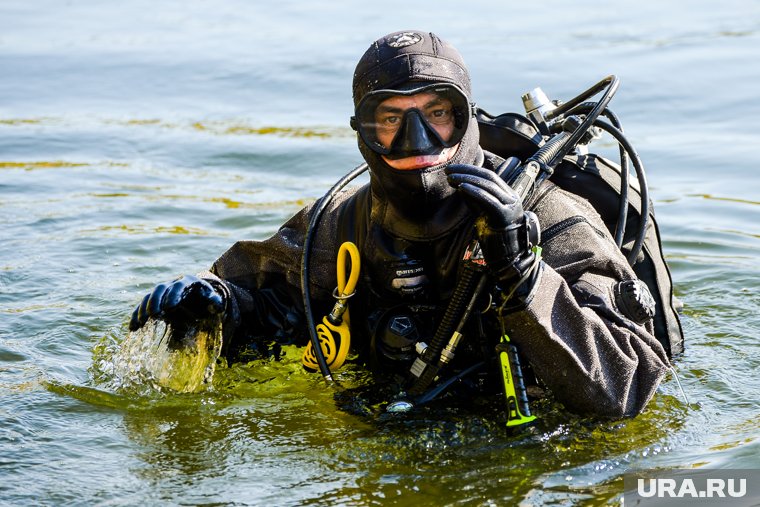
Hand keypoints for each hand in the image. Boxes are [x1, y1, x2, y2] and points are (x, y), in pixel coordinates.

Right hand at [129, 275, 224, 331]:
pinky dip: (136, 316)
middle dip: (156, 300)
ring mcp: (162, 292)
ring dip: (143, 308)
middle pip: (161, 288)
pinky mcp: (155, 301)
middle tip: (154, 314)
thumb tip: (217, 306)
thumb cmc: (206, 300)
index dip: (173, 295)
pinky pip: (142, 306)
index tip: (169, 307)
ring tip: (141, 322)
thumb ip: (216, 302)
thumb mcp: (213, 301)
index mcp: (188, 282)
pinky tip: (133, 328)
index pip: (179, 285)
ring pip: (149, 296)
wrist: (199, 298)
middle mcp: (173, 284)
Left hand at [445, 161, 539, 286]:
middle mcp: (511, 198)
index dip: (470, 170)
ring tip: (452, 177)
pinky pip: (489, 200)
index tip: (453, 169)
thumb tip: (460, 184)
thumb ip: (473, 199)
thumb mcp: (481, 213)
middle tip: (449, 170)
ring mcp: (510, 206)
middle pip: (488, 177)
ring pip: (488, 186)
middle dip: (467, 171)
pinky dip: (474, 192)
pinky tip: (462, 187)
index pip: (488, 176)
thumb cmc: (494, 237)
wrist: (508, 257)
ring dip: (467, 179)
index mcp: (507, 195)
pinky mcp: (505, 216)